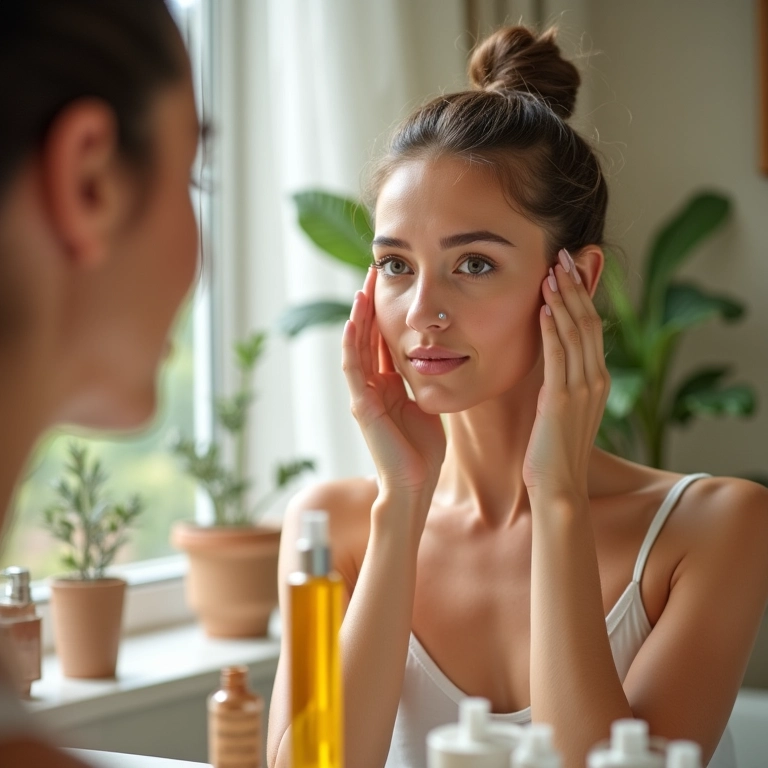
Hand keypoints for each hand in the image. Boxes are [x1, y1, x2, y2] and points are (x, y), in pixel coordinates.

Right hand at [342, 268, 445, 507]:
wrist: (414, 484)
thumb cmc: (422, 451)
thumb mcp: (425, 405)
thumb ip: (422, 383)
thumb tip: (436, 360)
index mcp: (386, 385)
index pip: (382, 340)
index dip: (385, 312)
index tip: (392, 283)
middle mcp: (371, 386)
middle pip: (367, 337)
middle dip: (370, 305)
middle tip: (374, 272)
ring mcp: (363, 395)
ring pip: (356, 348)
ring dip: (358, 318)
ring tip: (362, 289)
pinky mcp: (362, 407)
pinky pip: (353, 370)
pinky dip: (351, 346)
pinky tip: (352, 322)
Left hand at [523, 251, 609, 502]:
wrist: (558, 487)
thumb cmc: (553, 451)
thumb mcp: (560, 411)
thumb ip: (559, 384)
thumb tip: (551, 364)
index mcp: (597, 381)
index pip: (592, 328)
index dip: (581, 297)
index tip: (568, 271)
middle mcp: (596, 380)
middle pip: (588, 322)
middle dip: (575, 287)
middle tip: (563, 256)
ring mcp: (582, 389)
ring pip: (576, 333)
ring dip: (562, 300)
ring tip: (552, 271)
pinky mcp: (561, 399)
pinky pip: (558, 356)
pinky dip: (551, 329)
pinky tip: (542, 308)